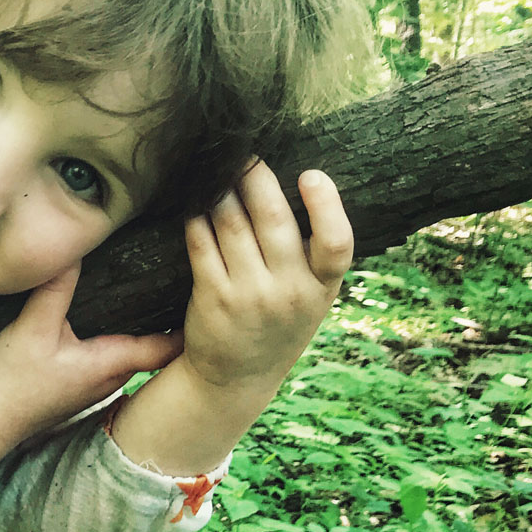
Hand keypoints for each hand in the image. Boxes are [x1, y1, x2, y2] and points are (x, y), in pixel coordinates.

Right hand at [0, 265, 183, 446]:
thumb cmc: (12, 381)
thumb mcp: (31, 327)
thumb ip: (55, 288)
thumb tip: (76, 250)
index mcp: (112, 362)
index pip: (169, 345)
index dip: (192, 322)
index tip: (207, 294)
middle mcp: (114, 376)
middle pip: (160, 347)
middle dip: (174, 318)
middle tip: (187, 281)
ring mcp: (99, 382)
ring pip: (138, 351)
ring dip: (149, 327)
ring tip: (158, 290)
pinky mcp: (83, 382)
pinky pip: (116, 355)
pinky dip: (125, 334)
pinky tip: (115, 314)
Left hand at [179, 162, 352, 395]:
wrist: (236, 378)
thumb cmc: (277, 323)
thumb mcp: (311, 297)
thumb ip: (311, 255)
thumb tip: (298, 183)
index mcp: (322, 288)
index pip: (337, 245)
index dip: (327, 206)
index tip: (312, 175)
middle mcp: (289, 292)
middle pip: (272, 220)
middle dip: (255, 178)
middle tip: (243, 153)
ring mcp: (249, 295)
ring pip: (231, 224)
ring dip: (221, 190)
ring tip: (215, 169)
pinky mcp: (212, 296)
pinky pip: (201, 242)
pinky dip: (196, 216)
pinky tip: (193, 201)